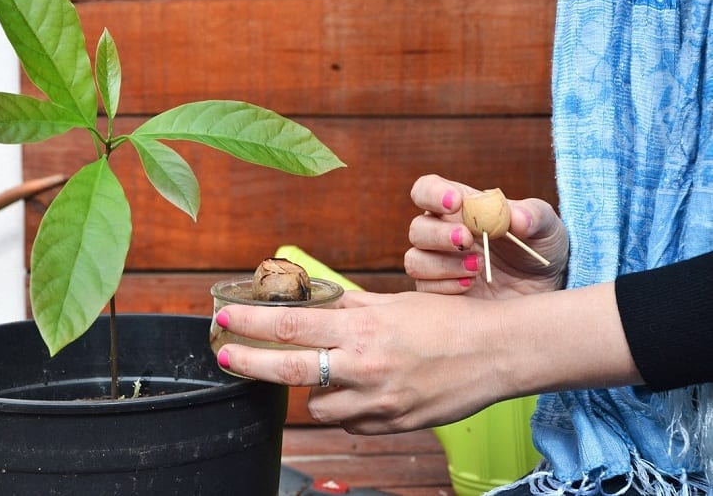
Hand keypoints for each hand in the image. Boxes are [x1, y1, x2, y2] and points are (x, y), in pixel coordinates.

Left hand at [214, 290, 510, 433]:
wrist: (498, 353)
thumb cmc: (450, 322)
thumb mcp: (396, 303)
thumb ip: (353, 305)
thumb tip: (320, 299)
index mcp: (363, 329)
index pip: (292, 325)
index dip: (252, 324)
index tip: (226, 321)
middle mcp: (365, 366)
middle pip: (289, 370)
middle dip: (249, 363)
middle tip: (226, 356)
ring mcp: (378, 402)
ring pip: (317, 407)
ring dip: (312, 392)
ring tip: (328, 373)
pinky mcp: (392, 425)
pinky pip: (351, 423)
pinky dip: (347, 408)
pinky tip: (361, 391)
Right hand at [405, 174, 568, 297]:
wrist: (544, 291)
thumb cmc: (540, 249)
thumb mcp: (547, 228)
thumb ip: (533, 216)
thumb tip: (516, 217)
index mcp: (460, 208)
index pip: (427, 191)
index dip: (433, 194)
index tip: (455, 202)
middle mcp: (441, 234)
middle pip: (418, 228)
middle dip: (439, 234)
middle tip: (467, 240)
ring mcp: (438, 265)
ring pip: (415, 260)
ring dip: (443, 263)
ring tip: (478, 268)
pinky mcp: (440, 293)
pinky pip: (425, 288)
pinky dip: (446, 286)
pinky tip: (471, 285)